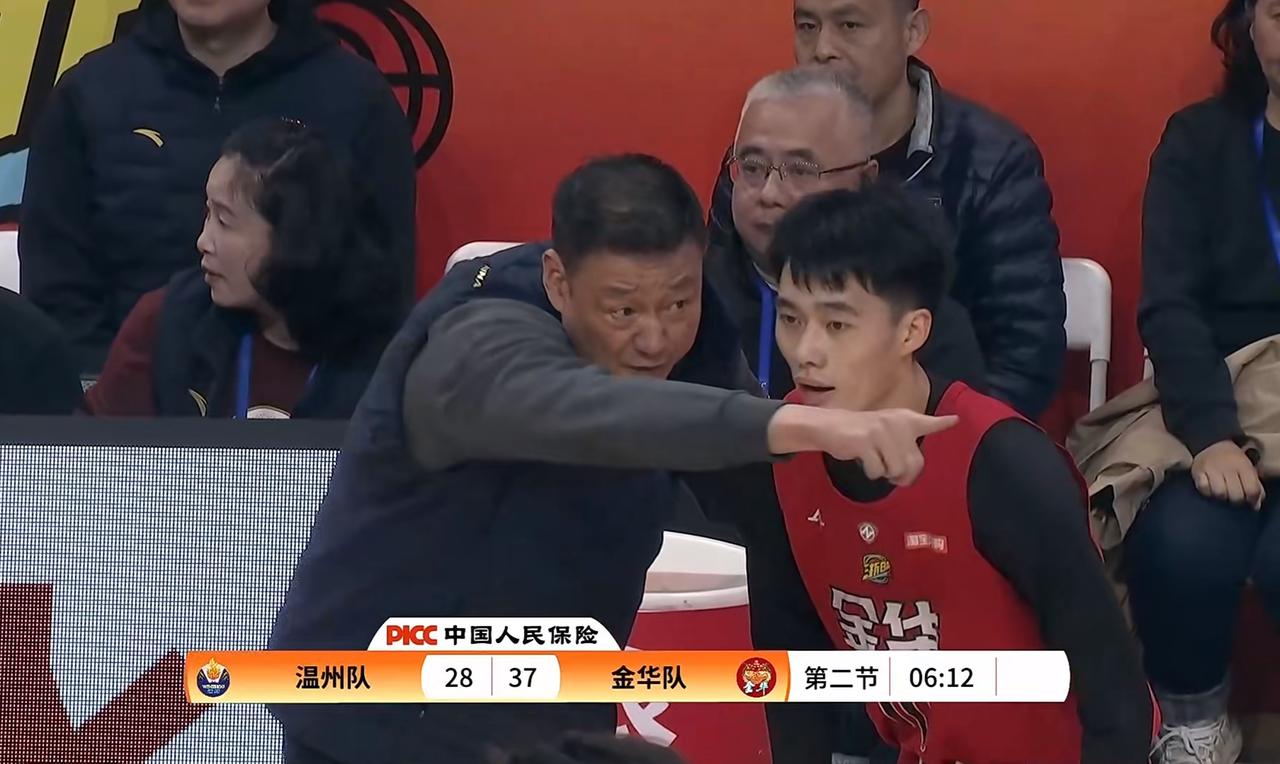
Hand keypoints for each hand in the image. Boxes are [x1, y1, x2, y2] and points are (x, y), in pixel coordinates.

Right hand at [767, 405, 957, 485]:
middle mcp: (896, 423)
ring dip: (885, 474)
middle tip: (892, 475)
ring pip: (896, 470)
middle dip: (904, 476)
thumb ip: (904, 445)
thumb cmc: (862, 435)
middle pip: (915, 464)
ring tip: (876, 464)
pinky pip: (877, 470)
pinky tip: (863, 461)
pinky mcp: (866, 441)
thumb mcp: (887, 432)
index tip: (955, 420)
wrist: (830, 426)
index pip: (928, 423)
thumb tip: (912, 471)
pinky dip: (871, 472)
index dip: (942, 423)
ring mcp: (881, 431)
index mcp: (904, 419)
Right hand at [1191, 440, 1264, 509]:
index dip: (1252, 499)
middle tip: (1233, 495)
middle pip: (1236, 495)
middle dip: (1236, 499)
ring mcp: (1212, 469)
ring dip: (1221, 496)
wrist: (1211, 444)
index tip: (1249, 499)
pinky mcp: (1198, 471)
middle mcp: (1228, 467)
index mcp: (1243, 465)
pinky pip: (1204, 489)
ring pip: (1219, 494)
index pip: (1252, 490)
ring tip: (1222, 491)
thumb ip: (1255, 487)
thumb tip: (1255, 506)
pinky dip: (1207, 491)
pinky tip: (1210, 487)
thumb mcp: (1247, 468)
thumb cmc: (1232, 460)